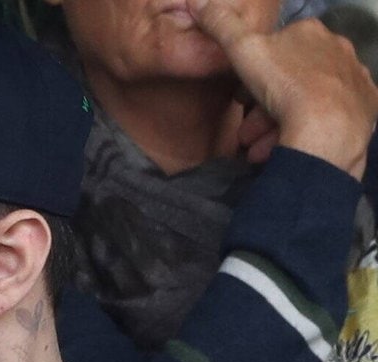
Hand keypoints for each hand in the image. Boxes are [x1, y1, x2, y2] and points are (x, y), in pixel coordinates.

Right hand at [188, 0, 377, 178]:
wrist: (326, 127)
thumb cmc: (284, 84)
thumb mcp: (243, 50)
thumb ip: (222, 25)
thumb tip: (199, 2)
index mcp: (311, 32)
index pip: (277, 47)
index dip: (254, 72)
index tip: (241, 95)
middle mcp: (337, 49)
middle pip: (292, 77)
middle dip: (264, 104)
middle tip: (246, 130)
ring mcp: (353, 78)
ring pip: (309, 99)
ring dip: (279, 123)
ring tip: (259, 147)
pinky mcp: (365, 106)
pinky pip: (331, 115)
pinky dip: (309, 128)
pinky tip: (290, 144)